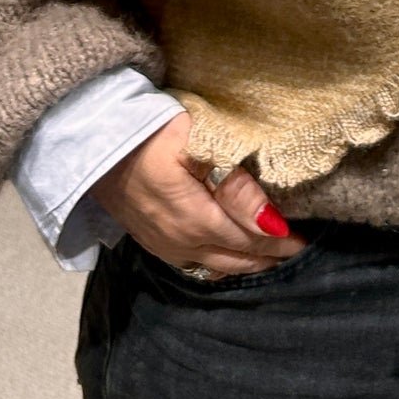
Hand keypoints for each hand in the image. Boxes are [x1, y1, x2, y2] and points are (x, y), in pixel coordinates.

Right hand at [89, 112, 308, 275]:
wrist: (91, 143)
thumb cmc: (149, 132)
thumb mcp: (197, 145)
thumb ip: (236, 186)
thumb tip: (272, 222)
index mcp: (196, 220)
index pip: (251, 237)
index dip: (281, 241)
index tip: (307, 240)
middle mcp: (181, 243)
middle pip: (236, 258)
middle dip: (269, 258)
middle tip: (298, 254)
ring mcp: (163, 246)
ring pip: (216, 266)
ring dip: (246, 264)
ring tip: (273, 259)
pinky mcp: (150, 242)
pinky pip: (194, 265)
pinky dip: (220, 264)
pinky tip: (231, 259)